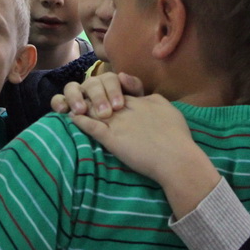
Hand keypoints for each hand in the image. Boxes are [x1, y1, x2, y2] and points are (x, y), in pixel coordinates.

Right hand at [50, 72, 143, 117]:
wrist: (123, 132)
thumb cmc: (128, 116)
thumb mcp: (136, 103)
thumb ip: (134, 88)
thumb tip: (123, 75)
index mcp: (109, 83)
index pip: (110, 79)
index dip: (113, 90)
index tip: (118, 106)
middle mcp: (92, 86)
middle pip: (91, 83)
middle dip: (97, 97)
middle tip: (105, 113)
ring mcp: (77, 94)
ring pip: (71, 87)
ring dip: (75, 97)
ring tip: (81, 111)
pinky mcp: (65, 105)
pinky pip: (58, 100)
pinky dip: (58, 103)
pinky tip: (62, 111)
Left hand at [70, 95, 219, 218]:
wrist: (176, 158)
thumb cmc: (177, 136)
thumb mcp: (169, 108)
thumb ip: (154, 99)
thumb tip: (145, 96)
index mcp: (139, 102)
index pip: (118, 91)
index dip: (107, 92)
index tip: (99, 92)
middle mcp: (126, 109)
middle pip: (102, 97)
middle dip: (91, 96)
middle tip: (80, 96)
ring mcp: (117, 123)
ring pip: (94, 110)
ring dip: (82, 106)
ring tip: (72, 105)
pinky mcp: (112, 139)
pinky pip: (91, 127)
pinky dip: (80, 121)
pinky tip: (72, 117)